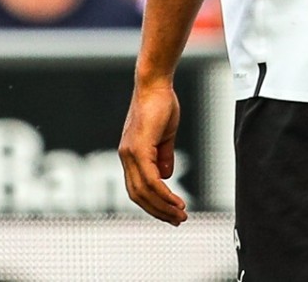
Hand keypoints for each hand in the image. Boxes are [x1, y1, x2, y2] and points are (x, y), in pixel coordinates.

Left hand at [119, 80, 186, 224]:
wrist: (155, 85)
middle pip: (138, 195)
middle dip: (158, 211)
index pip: (137, 189)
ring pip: (144, 191)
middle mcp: (126, 156)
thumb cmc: (160, 106)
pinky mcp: (138, 147)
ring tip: (181, 215)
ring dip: (163, 207)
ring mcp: (130, 152)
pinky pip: (150, 179)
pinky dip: (163, 194)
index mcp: (131, 155)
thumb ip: (163, 157)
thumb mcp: (163, 137)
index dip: (153, 205)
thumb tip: (166, 176)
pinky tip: (177, 202)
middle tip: (178, 221)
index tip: (171, 215)